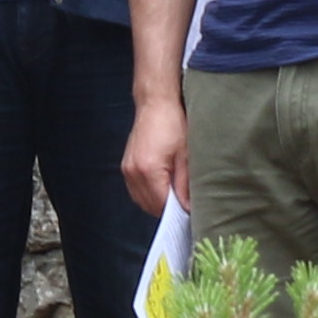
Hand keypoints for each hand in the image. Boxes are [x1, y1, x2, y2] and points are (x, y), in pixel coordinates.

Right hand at [120, 90, 189, 220]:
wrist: (155, 104)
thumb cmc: (173, 124)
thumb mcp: (185, 155)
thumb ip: (185, 184)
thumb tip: (188, 207)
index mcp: (149, 170)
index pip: (162, 205)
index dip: (178, 212)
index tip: (191, 213)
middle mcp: (134, 172)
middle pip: (150, 206)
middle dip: (168, 211)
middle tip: (185, 206)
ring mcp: (127, 170)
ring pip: (141, 201)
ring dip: (157, 204)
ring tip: (175, 198)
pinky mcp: (126, 166)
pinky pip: (136, 191)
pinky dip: (148, 195)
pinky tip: (162, 189)